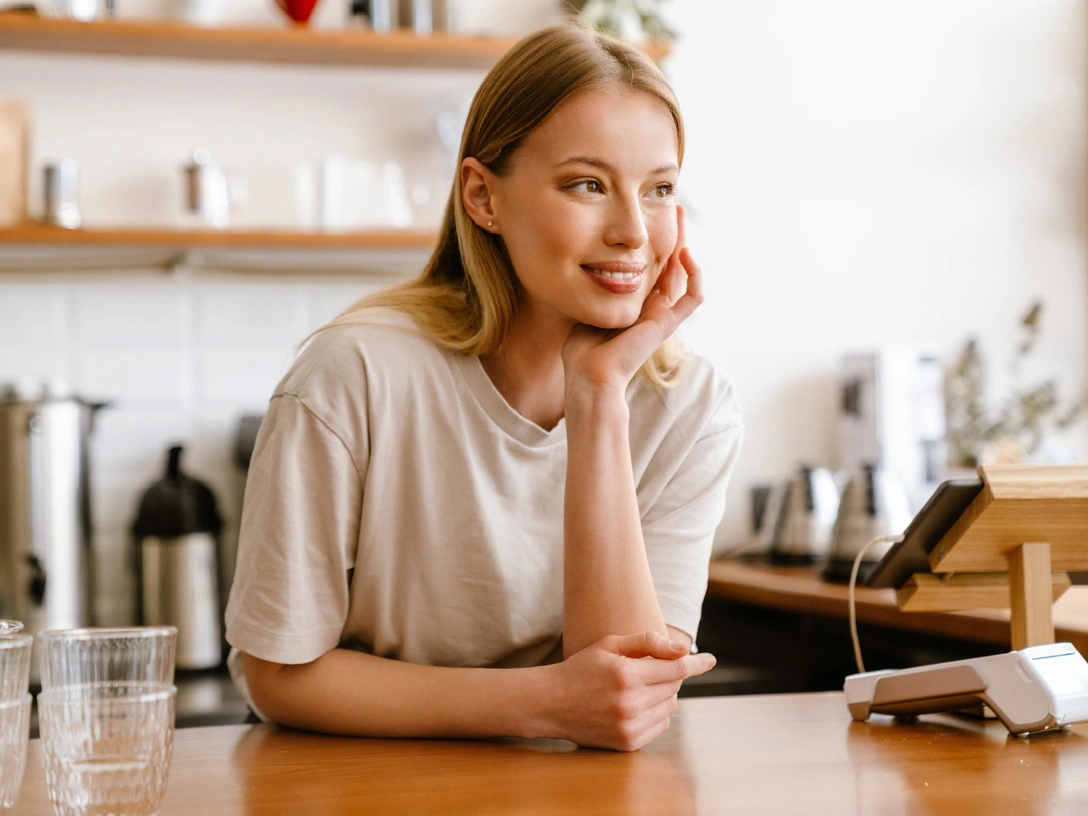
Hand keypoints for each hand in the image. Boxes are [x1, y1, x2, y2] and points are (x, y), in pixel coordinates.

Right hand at [540, 631, 716, 751]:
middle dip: (669, 675)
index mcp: (626, 674)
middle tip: (650, 669)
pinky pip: (660, 726)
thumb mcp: (610, 644)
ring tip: (638, 687)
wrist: (551, 704)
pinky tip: (636, 705)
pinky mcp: (627, 743)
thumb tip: (682, 649)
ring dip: (663, 695)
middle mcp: (630, 702)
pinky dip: (656, 714)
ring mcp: (629, 726)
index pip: (676, 669)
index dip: (696, 663)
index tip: (710, 660)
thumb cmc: (582, 669)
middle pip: (674, 687)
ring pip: (670, 707)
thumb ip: (647, 642)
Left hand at [561, 205, 703, 391]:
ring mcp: (662, 315)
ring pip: (684, 274)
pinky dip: (694, 275)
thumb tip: (582, 258)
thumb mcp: (586, 303)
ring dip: (684, 243)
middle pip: (670, 263)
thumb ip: (593, 284)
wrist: (589, 374)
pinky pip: (692, 298)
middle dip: (672, 233)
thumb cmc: (581, 347)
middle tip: (670, 205)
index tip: (647, 215)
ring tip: (678, 216)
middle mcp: (652, 306)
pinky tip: (686, 253)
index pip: (651, 265)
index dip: (653, 241)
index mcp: (635, 302)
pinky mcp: (667, 325)